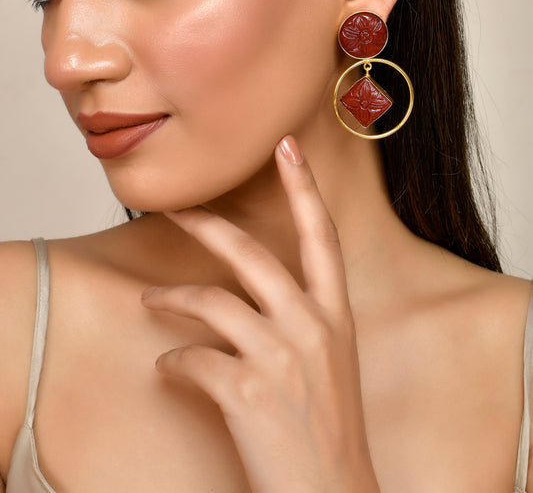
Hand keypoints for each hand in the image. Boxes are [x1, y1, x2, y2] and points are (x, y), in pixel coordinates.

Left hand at [142, 136, 379, 492]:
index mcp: (336, 317)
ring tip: (149, 302)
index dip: (305, 189)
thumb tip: (249, 299)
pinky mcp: (247, 393)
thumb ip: (300, 322)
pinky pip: (192, 360)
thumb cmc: (327, 431)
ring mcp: (280, 358)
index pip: (323, 237)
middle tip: (174, 209)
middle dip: (207, 225)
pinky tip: (167, 370)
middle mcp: (311, 327)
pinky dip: (173, 362)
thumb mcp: (329, 364)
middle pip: (250, 254)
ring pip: (210, 303)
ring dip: (171, 300)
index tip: (287, 148)